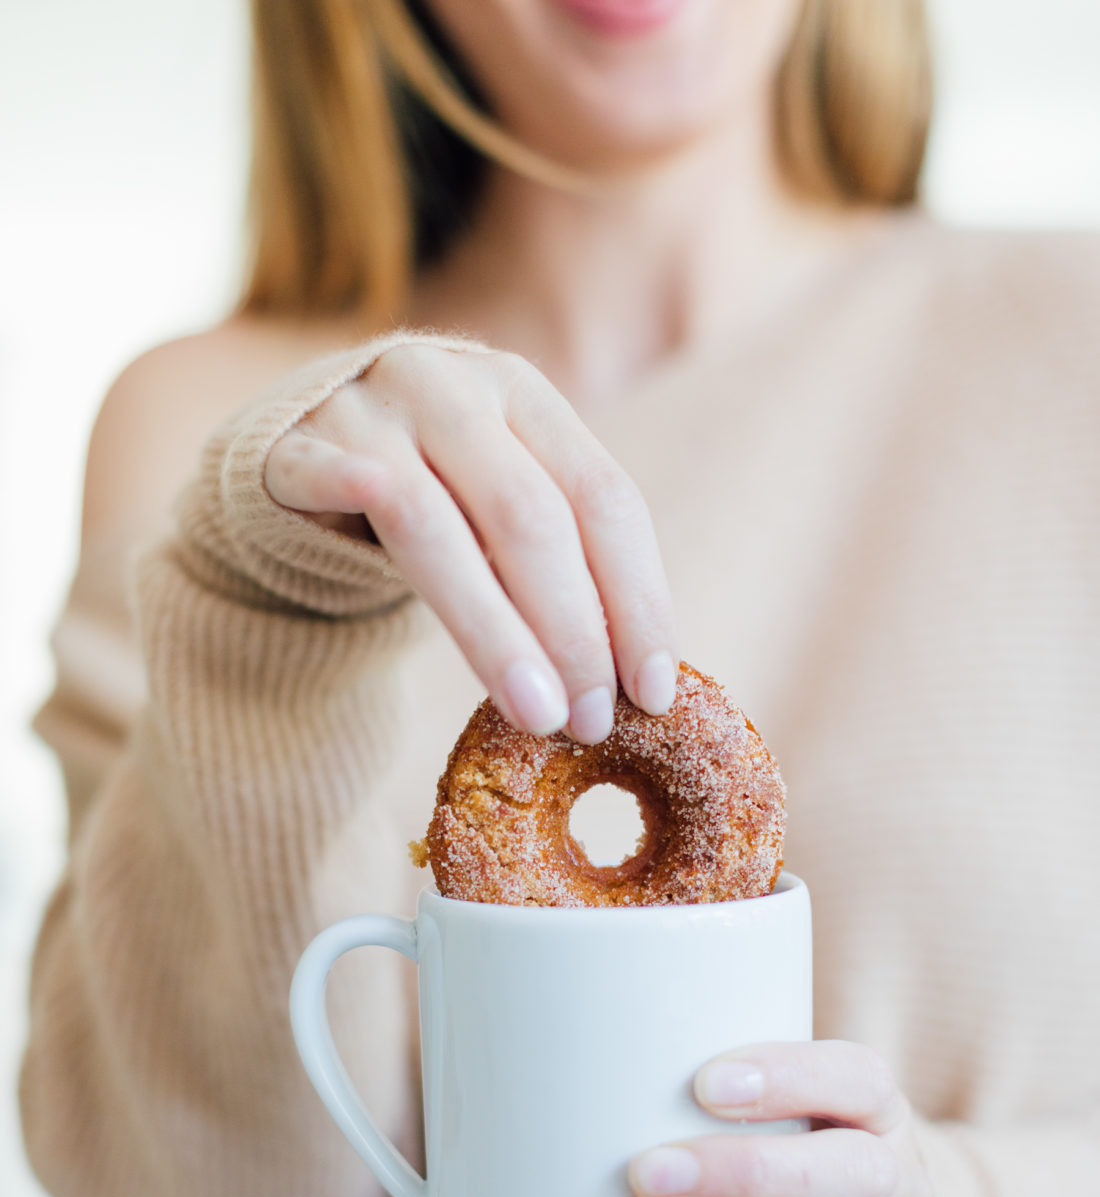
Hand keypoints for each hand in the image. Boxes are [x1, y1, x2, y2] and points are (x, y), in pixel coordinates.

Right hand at [265, 342, 677, 742]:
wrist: (287, 448)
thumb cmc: (422, 494)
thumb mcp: (497, 505)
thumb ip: (559, 561)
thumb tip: (637, 681)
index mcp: (522, 390)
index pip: (603, 497)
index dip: (638, 599)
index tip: (654, 691)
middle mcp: (450, 385)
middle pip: (531, 516)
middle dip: (575, 632)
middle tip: (594, 722)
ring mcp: (366, 411)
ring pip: (437, 526)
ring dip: (499, 634)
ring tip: (540, 716)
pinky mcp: (292, 447)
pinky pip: (339, 498)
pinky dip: (387, 562)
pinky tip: (426, 644)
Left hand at [614, 1042, 933, 1196]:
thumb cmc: (794, 1160)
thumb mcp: (788, 1114)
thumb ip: (723, 1095)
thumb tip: (606, 1068)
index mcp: (879, 1119)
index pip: (860, 1082)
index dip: (790, 1077)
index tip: (704, 1084)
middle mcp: (897, 1193)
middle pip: (855, 1176)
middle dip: (747, 1173)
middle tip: (648, 1171)